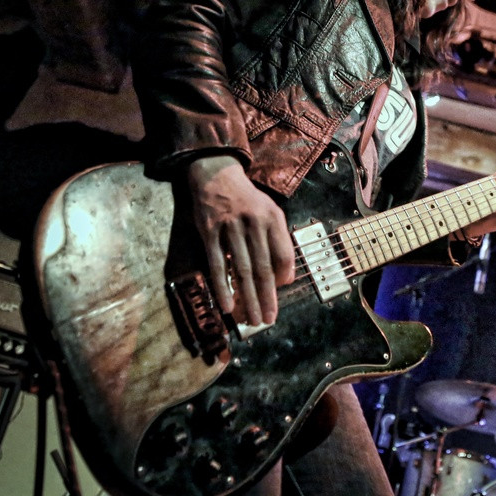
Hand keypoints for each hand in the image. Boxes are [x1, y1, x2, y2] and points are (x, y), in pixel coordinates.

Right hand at [187, 155, 295, 325]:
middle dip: (267, 297)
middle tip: (268, 319)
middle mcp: (254, 223)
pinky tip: (228, 305)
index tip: (281, 293)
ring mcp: (230, 228)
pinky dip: (223, 286)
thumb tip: (286, 278)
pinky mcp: (209, 233)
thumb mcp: (270, 212)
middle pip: (263, 267)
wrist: (216, 176)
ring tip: (252, 319)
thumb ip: (280, 241)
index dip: (285, 275)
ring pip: (241, 270)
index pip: (284, 253)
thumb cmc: (247, 200)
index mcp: (273, 218)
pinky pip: (217, 264)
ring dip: (248, 298)